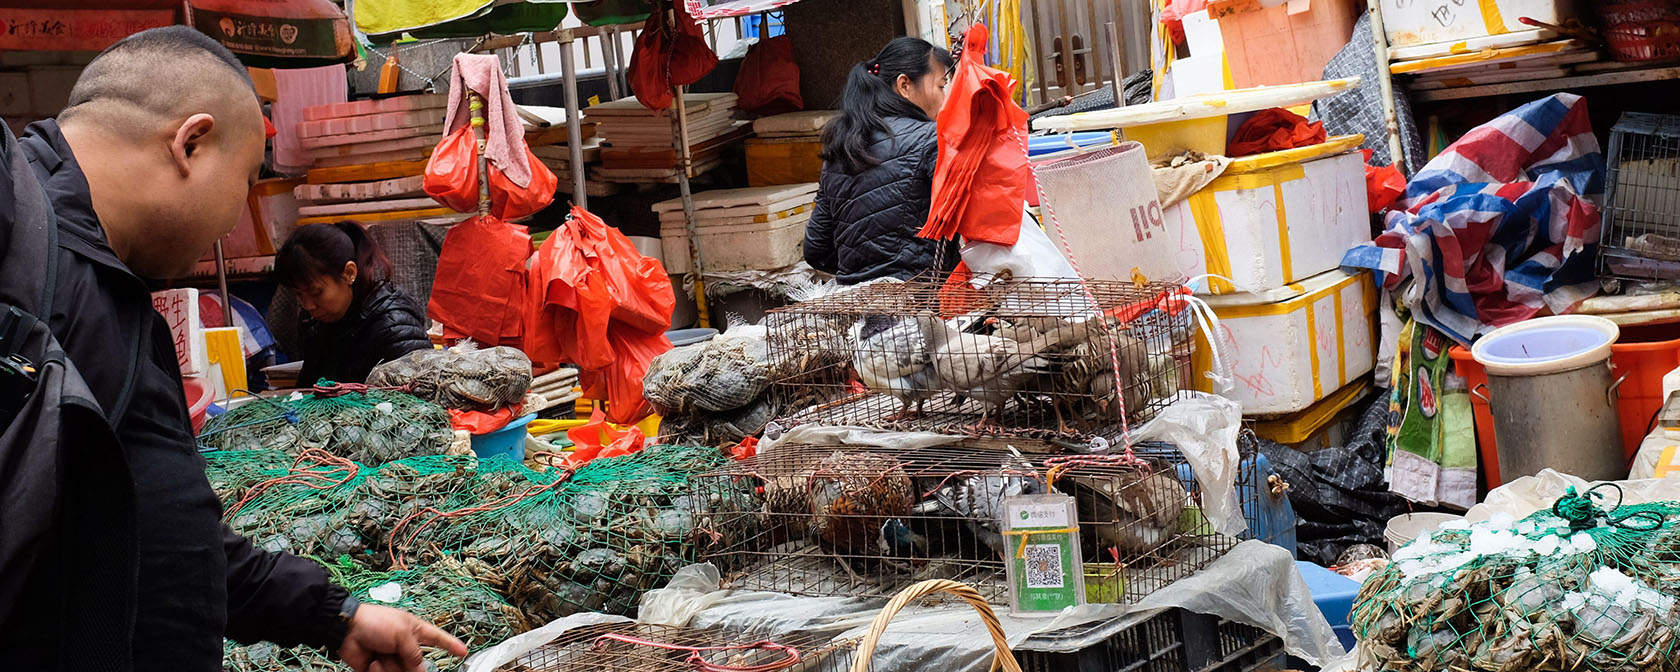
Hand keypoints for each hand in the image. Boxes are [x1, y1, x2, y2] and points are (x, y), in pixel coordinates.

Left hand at [338, 603, 468, 671]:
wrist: (345, 630)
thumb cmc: (374, 621)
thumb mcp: (402, 633)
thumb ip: (415, 652)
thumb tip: (421, 669)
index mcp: (414, 630)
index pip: (438, 639)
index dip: (451, 645)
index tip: (463, 652)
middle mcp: (404, 645)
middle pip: (417, 665)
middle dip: (408, 665)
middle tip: (395, 656)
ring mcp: (391, 658)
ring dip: (390, 668)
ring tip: (380, 657)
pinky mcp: (378, 669)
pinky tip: (373, 663)